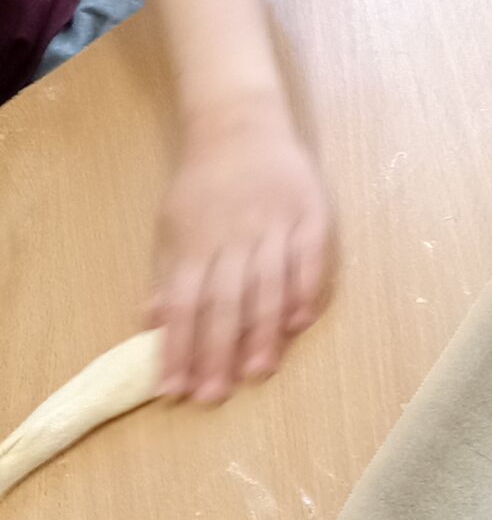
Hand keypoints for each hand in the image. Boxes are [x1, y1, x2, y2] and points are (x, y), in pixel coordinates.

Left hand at [150, 98, 334, 401]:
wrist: (241, 123)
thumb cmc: (204, 182)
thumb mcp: (172, 223)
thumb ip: (169, 273)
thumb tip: (153, 323)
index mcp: (195, 240)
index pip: (184, 303)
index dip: (179, 348)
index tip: (174, 389)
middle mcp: (234, 235)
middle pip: (225, 302)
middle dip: (218, 352)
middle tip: (214, 396)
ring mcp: (275, 224)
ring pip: (268, 287)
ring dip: (262, 333)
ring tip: (256, 373)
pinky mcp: (311, 215)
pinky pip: (310, 260)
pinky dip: (305, 292)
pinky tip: (299, 325)